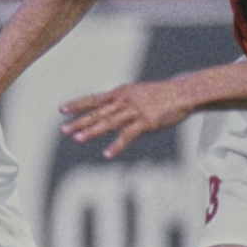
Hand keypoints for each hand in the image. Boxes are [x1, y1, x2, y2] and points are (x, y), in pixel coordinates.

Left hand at [60, 79, 194, 158]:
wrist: (184, 93)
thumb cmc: (162, 95)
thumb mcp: (138, 94)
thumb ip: (122, 103)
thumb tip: (108, 113)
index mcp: (122, 92)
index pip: (95, 99)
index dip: (78, 105)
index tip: (62, 110)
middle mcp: (125, 100)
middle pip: (98, 112)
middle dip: (79, 121)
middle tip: (63, 130)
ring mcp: (135, 111)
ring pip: (109, 122)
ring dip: (93, 131)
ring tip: (78, 139)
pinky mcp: (146, 122)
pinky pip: (129, 135)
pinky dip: (117, 145)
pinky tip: (107, 154)